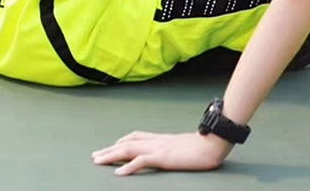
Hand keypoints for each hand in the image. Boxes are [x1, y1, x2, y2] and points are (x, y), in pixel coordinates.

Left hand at [92, 131, 230, 175]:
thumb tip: (175, 152)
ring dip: (111, 155)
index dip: (122, 141)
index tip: (112, 146)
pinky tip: (118, 174)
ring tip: (98, 161)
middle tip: (95, 155)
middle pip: (128, 142)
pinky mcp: (163, 157)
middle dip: (110, 149)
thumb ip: (176, 147)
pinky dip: (128, 167)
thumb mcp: (186, 146)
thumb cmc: (205, 145)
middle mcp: (158, 140)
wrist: (213, 142)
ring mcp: (159, 148)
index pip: (138, 136)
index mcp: (163, 138)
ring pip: (129, 150)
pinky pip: (141, 161)